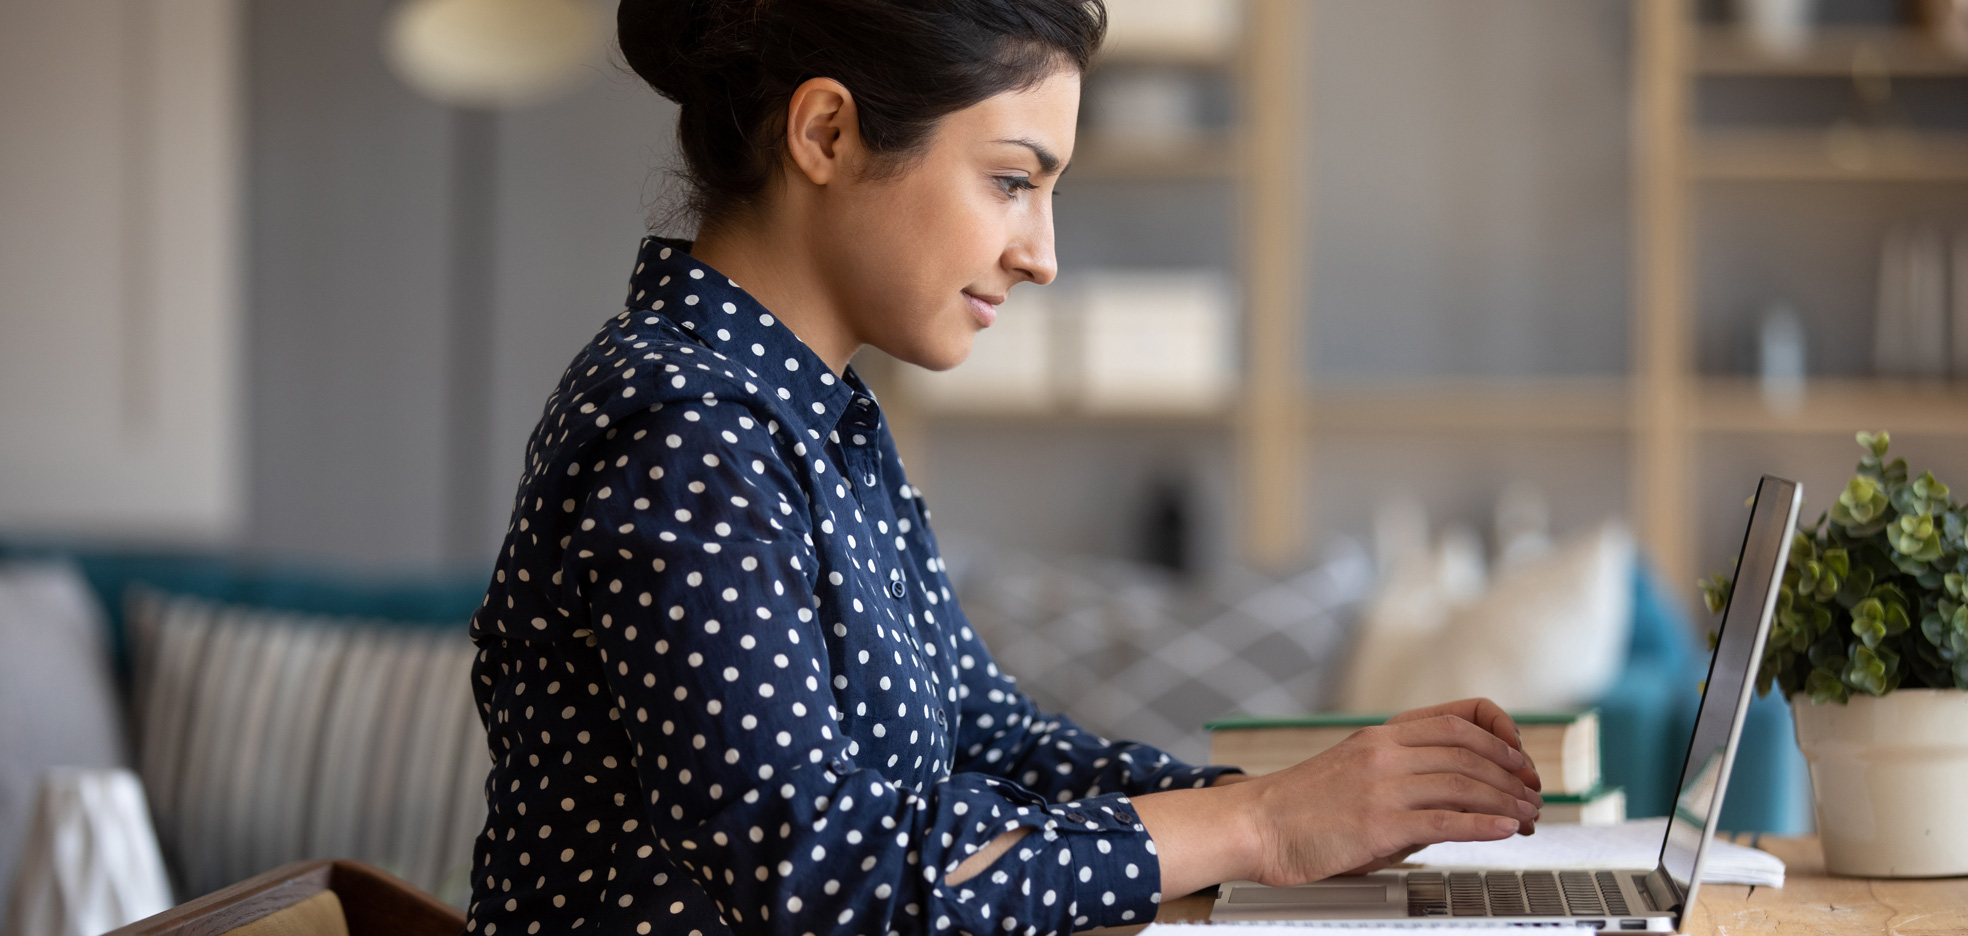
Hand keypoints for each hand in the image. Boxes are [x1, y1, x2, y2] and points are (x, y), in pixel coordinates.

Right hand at [1233, 698, 1542, 886]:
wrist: (1257, 825)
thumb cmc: (1304, 806)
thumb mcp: (1356, 771)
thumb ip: (1406, 776)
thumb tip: (1459, 798)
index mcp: (1381, 734)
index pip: (1459, 717)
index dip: (1501, 734)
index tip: (1520, 758)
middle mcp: (1385, 751)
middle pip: (1471, 751)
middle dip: (1513, 775)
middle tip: (1533, 797)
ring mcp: (1383, 785)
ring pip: (1465, 783)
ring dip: (1507, 801)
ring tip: (1528, 818)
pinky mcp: (1379, 823)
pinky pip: (1445, 820)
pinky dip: (1484, 825)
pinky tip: (1505, 831)